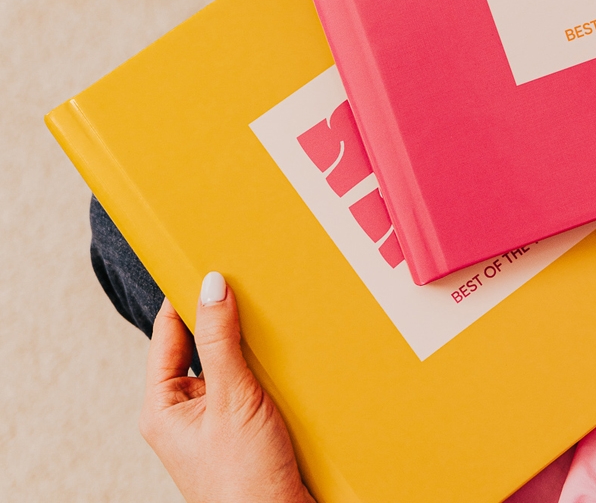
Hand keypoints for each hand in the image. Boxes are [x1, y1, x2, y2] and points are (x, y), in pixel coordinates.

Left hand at [140, 272, 314, 502]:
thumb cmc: (245, 482)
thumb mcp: (233, 399)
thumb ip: (220, 340)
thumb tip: (211, 285)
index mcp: (163, 407)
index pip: (168, 334)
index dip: (185, 297)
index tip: (206, 260)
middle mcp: (184, 411)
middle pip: (199, 344)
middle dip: (222, 314)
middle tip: (245, 278)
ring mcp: (215, 419)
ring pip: (228, 360)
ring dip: (249, 339)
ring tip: (270, 309)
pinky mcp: (245, 425)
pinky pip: (251, 379)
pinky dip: (267, 362)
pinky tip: (287, 346)